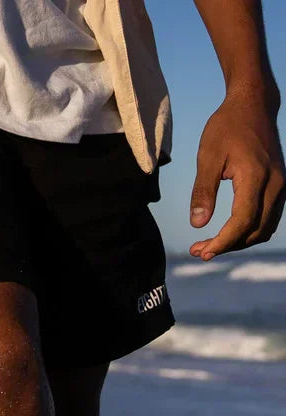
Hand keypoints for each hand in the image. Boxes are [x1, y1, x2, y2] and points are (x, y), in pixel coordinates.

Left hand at [189, 92, 284, 259]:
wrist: (253, 106)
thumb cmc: (227, 128)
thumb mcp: (207, 157)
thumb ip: (203, 191)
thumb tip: (197, 224)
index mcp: (256, 176)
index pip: (243, 220)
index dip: (223, 241)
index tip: (200, 251)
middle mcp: (275, 183)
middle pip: (256, 229)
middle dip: (228, 245)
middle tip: (198, 251)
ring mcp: (281, 184)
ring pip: (265, 227)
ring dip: (239, 241)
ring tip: (209, 245)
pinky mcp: (279, 184)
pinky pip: (269, 216)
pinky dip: (250, 230)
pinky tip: (229, 232)